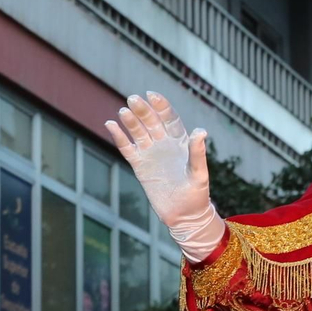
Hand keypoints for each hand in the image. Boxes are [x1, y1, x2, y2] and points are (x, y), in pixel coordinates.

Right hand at [106, 94, 221, 255]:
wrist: (183, 215)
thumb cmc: (196, 194)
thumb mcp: (199, 173)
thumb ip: (197, 153)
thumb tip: (200, 131)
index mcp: (181, 142)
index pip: (170, 119)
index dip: (161, 107)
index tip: (152, 95)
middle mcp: (165, 144)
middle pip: (152, 122)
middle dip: (143, 110)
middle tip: (133, 99)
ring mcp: (151, 154)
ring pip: (138, 132)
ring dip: (131, 121)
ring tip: (123, 111)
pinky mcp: (140, 166)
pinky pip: (127, 148)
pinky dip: (119, 137)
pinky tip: (111, 125)